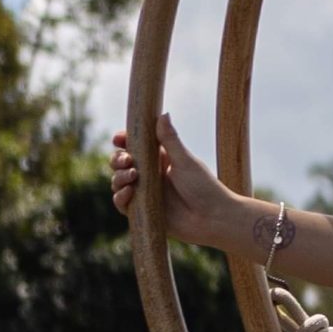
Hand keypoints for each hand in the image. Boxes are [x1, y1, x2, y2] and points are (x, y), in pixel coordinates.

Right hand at [110, 113, 239, 247]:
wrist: (213, 218)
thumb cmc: (204, 187)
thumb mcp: (185, 160)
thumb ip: (170, 139)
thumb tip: (162, 113)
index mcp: (161, 159)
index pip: (135, 146)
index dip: (124, 141)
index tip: (119, 139)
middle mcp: (151, 175)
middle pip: (122, 163)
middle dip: (118, 159)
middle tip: (128, 160)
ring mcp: (146, 193)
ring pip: (119, 182)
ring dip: (119, 177)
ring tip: (133, 176)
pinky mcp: (143, 212)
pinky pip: (123, 204)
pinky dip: (120, 197)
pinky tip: (129, 192)